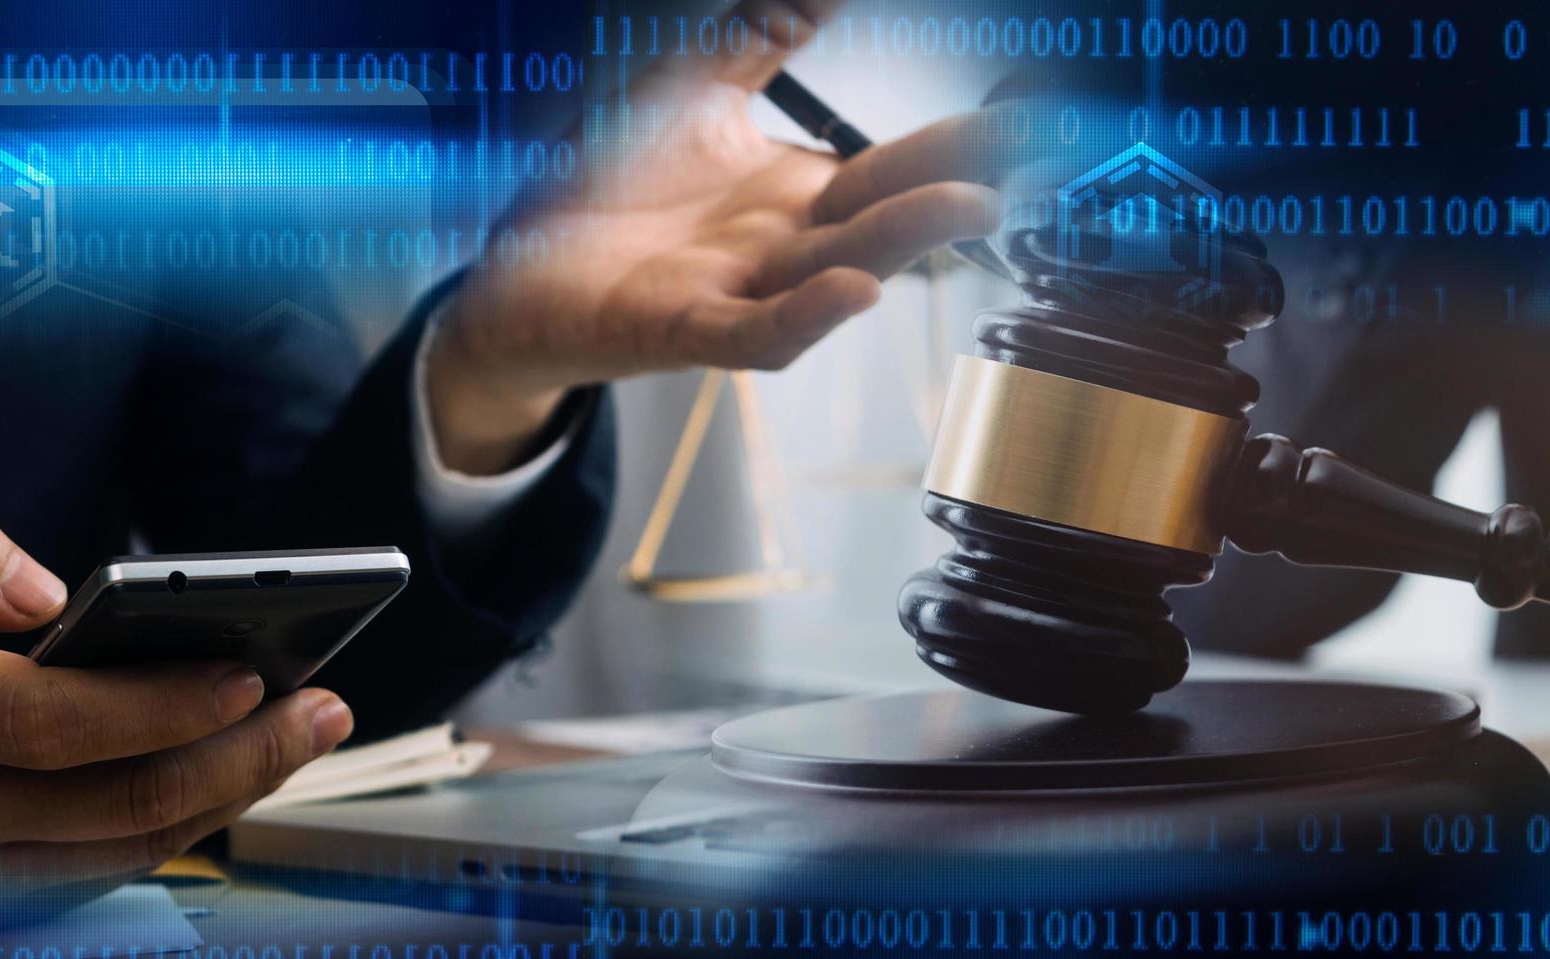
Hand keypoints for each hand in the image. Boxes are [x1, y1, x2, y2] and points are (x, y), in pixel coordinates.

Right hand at [0, 499, 354, 891]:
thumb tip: (49, 591)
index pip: (46, 722)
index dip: (158, 705)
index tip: (250, 669)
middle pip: (106, 803)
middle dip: (234, 758)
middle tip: (323, 708)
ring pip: (118, 848)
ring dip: (226, 797)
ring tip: (303, 734)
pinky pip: (99, 866)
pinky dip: (178, 820)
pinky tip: (235, 767)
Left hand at [424, 0, 1019, 472]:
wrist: (510, 267)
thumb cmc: (602, 187)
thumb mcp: (688, 91)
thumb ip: (762, 36)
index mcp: (796, 194)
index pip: (898, 163)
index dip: (964, 138)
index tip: (1030, 106)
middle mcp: (783, 247)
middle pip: (889, 213)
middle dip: (963, 182)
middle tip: (1038, 147)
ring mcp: (739, 292)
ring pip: (838, 269)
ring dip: (905, 241)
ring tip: (972, 205)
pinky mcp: (681, 330)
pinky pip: (756, 332)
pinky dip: (808, 316)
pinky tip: (855, 289)